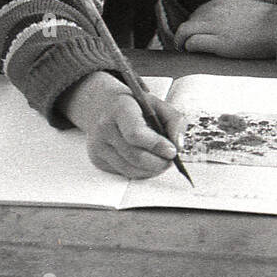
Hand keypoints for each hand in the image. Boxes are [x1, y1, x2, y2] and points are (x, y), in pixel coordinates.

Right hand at [62, 71, 184, 177]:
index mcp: (120, 108)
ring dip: (151, 170)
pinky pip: (124, 173)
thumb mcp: (155, 103)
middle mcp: (105, 127)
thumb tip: (178, 145)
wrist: (101, 105)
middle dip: (159, 162)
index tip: (172, 151)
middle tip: (170, 159)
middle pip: (135, 156)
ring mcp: (99, 145)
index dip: (156, 145)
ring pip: (131, 170)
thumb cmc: (132, 105)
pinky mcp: (97, 159)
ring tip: (161, 160)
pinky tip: (145, 161)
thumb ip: (173, 120)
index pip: (136, 133)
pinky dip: (140, 171)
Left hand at [174, 0, 276, 58]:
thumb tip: (231, 25)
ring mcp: (214, 26)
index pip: (200, 12)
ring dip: (181, 41)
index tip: (196, 33)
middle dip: (187, 33)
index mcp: (221, 1)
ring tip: (182, 49)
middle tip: (186, 44)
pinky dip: (188, 47)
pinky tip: (189, 52)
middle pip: (190, 20)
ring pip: (184, 31)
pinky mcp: (218, 41)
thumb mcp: (248, 11)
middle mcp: (214, 10)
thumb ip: (234, 14)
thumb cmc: (270, 23)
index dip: (196, 24)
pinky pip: (192, 43)